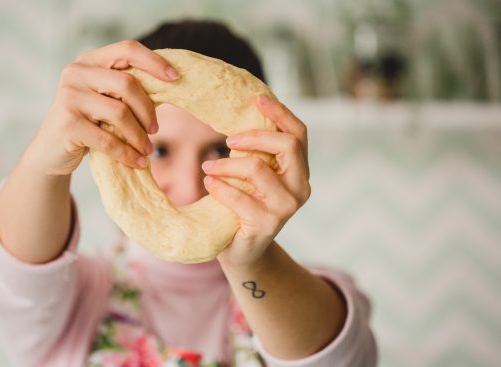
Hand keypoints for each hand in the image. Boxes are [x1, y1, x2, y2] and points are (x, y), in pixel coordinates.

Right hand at [25, 40, 179, 175]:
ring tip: (147, 150)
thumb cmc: (87, 123)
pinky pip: (108, 140)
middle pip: (127, 84)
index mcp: (90, 61)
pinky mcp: (67, 124)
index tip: (176, 77)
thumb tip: (172, 86)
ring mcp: (69, 97)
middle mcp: (76, 73)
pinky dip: (127, 153)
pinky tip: (137, 162)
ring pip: (120, 113)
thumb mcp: (105, 100)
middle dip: (147, 110)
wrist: (50, 151)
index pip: (127, 49)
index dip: (154, 62)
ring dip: (139, 136)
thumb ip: (127, 90)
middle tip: (155, 130)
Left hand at [203, 94, 310, 267]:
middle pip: (287, 146)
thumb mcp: (254, 176)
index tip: (257, 99)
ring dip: (226, 164)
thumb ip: (257, 153)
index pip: (299, 134)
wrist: (241, 249)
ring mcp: (286, 207)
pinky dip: (219, 187)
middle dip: (253, 137)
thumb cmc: (244, 205)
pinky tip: (209, 184)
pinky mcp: (267, 224)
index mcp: (299, 171)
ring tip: (207, 167)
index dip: (281, 113)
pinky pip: (239, 196)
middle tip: (226, 139)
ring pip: (258, 168)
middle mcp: (300, 188)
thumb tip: (242, 113)